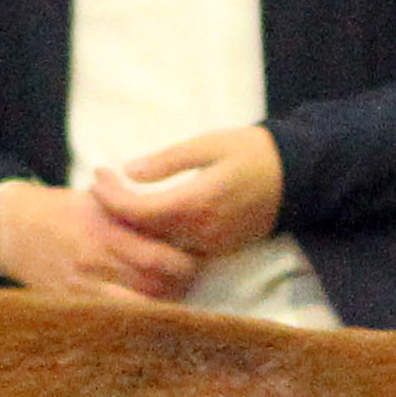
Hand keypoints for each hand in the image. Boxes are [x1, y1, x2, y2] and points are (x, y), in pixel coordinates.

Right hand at [0, 180, 201, 301]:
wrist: (9, 228)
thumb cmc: (62, 211)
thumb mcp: (97, 200)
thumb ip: (133, 212)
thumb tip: (178, 219)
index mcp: (105, 231)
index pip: (160, 258)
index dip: (186, 265)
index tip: (195, 262)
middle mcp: (95, 262)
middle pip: (154, 289)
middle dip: (179, 289)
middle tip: (190, 284)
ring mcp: (82, 288)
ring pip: (137, 310)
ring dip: (160, 308)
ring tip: (171, 300)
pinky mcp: (70, 306)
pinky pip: (110, 322)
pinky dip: (133, 320)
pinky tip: (143, 316)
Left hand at [89, 130, 283, 262]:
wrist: (298, 178)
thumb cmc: (253, 152)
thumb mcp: (208, 144)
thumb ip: (167, 161)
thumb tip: (128, 171)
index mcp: (198, 203)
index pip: (139, 211)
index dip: (111, 196)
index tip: (97, 175)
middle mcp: (203, 232)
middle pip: (143, 235)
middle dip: (115, 214)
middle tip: (98, 188)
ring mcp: (212, 246)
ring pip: (158, 248)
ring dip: (133, 229)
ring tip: (113, 204)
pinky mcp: (219, 251)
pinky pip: (177, 252)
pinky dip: (155, 238)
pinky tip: (143, 220)